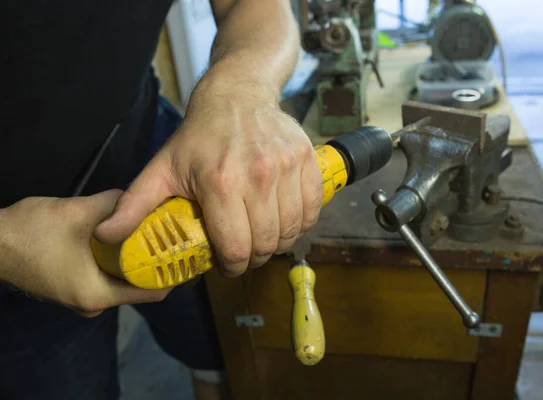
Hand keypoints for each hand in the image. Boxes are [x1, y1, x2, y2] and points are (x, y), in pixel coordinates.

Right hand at [0, 191, 170, 316]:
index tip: (189, 250)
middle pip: (140, 287)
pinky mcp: (73, 288)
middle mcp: (94, 304)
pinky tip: (129, 240)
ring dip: (139, 262)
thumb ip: (116, 204)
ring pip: (124, 282)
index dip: (174, 272)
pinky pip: (108, 279)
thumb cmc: (33, 231)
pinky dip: (121, 263)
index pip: (153, 292)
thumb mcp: (80, 211)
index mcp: (99, 294)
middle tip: (177, 238)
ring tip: (157, 236)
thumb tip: (145, 196)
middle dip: (158, 264)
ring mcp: (82, 299)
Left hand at [95, 81, 322, 276]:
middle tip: (245, 253)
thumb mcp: (162, 167)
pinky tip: (285, 219)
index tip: (228, 264)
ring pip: (292, 230)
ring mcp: (286, 166)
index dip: (232, 266)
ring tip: (263, 237)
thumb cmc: (199, 136)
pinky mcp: (307, 160)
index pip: (236, 248)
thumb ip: (135, 205)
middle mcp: (257, 175)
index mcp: (219, 182)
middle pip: (266, 244)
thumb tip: (106, 236)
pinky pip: (313, 209)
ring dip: (278, 242)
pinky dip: (302, 223)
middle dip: (254, 258)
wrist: (237, 95)